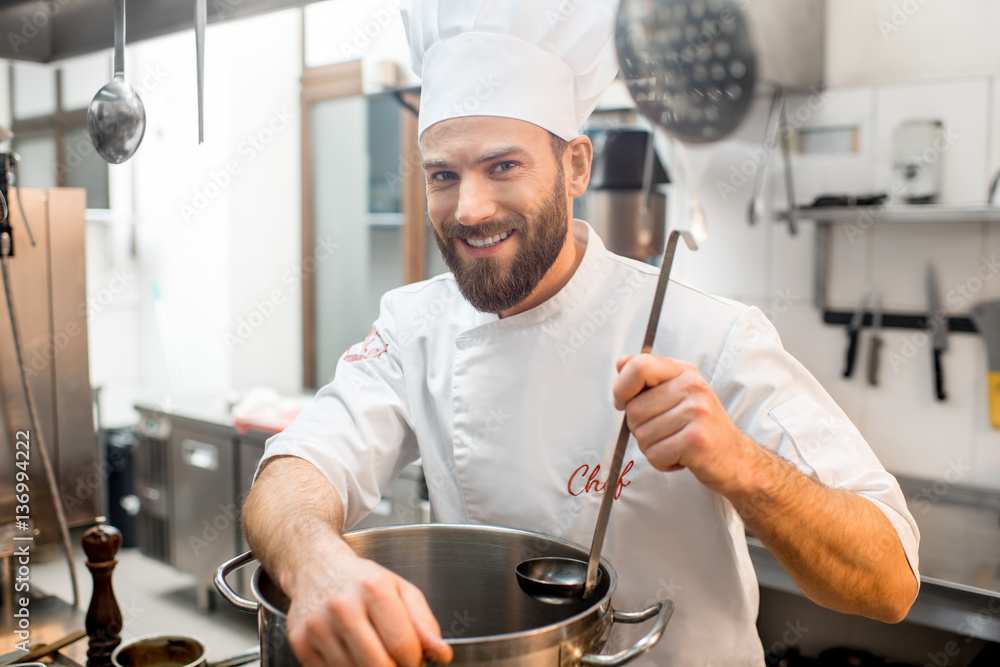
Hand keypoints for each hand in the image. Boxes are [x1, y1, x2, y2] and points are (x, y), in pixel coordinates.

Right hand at [284, 543, 452, 666]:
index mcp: (374, 589)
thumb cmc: (360, 580)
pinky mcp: (301, 643)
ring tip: (375, 654)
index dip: (415, 661)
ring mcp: (318, 626)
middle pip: (379, 666)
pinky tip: (353, 654)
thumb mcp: (400, 590)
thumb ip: (424, 623)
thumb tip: (441, 654)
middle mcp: (343, 606)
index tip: (415, 659)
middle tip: (397, 662)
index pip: (403, 645)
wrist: (314, 566)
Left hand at [613, 353, 757, 494]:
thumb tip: (622, 362)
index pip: (639, 366)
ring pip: (642, 436)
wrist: (736, 458)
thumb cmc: (699, 426)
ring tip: (676, 443)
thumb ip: (647, 376)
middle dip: (639, 428)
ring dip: (652, 447)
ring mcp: (697, 412)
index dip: (621, 388)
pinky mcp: (697, 440)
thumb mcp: (676, 393)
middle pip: (634, 409)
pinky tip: (681, 456)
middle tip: (666, 431)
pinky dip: (663, 462)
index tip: (622, 403)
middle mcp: (692, 387)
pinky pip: (654, 455)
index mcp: (684, 371)